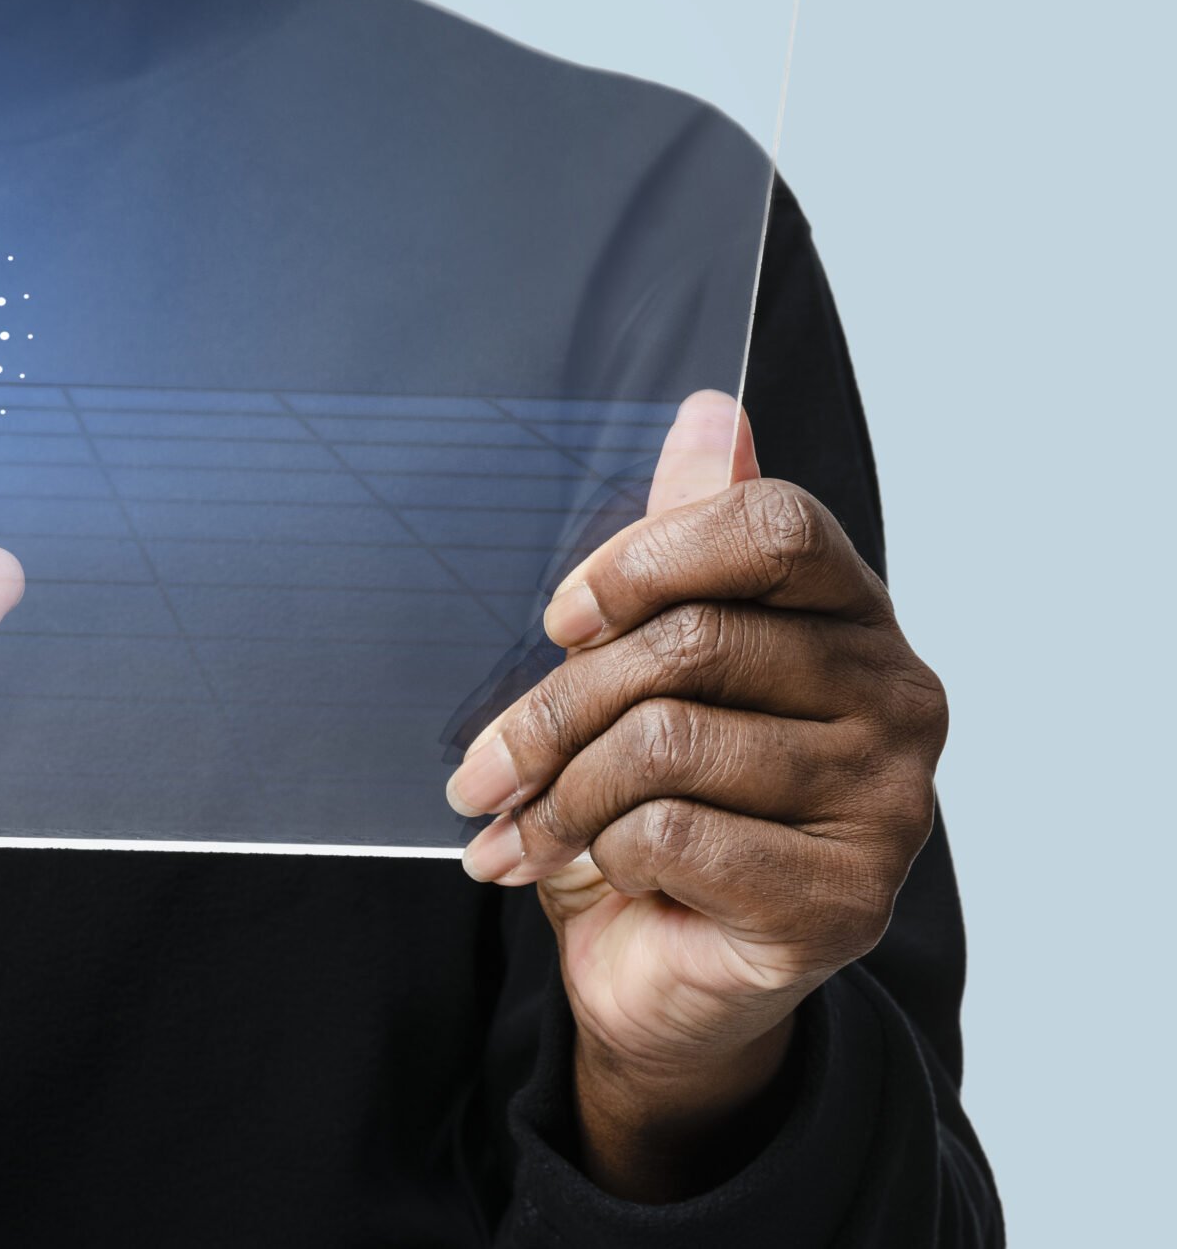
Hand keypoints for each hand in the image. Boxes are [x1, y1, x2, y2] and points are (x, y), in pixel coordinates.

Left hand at [443, 391, 946, 1199]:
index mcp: (854, 616)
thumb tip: (710, 410)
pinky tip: (590, 873)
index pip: (771, 526)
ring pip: (665, 743)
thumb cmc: (660, 803)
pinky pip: (673, 833)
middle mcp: (896, 698)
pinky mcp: (846, 900)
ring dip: (560, 793)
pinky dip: (600, 852)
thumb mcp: (648, 663)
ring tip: (520, 828)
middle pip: (691, 642)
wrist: (666, 971)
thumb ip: (682, 542)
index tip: (562, 617)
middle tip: (483, 766)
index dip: (647, 557)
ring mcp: (886, 803)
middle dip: (554, 706)